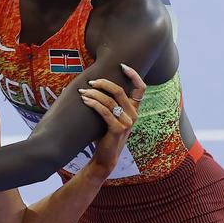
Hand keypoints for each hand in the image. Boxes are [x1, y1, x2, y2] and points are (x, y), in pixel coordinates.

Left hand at [79, 63, 146, 179]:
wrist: (105, 157)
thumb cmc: (105, 134)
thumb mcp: (110, 116)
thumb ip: (109, 102)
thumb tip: (93, 83)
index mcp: (134, 109)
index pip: (141, 88)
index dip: (134, 75)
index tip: (122, 65)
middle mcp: (133, 114)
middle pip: (119, 91)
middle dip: (103, 83)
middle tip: (90, 82)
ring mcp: (127, 122)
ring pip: (109, 101)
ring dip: (93, 94)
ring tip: (82, 93)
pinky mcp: (118, 129)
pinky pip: (104, 111)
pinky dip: (93, 104)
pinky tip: (85, 101)